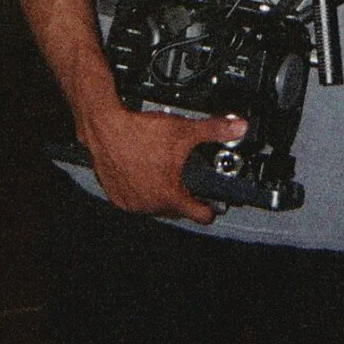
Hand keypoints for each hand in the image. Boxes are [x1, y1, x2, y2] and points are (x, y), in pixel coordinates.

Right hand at [79, 103, 247, 223]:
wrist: (105, 128)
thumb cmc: (139, 132)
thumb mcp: (184, 130)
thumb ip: (214, 130)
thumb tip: (238, 127)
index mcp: (170, 195)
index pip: (199, 215)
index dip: (210, 210)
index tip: (214, 207)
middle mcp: (150, 204)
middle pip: (176, 209)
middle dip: (183, 197)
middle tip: (185, 180)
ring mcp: (131, 203)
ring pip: (155, 206)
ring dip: (161, 195)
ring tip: (163, 173)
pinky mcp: (116, 198)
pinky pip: (135, 201)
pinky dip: (141, 192)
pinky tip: (143, 175)